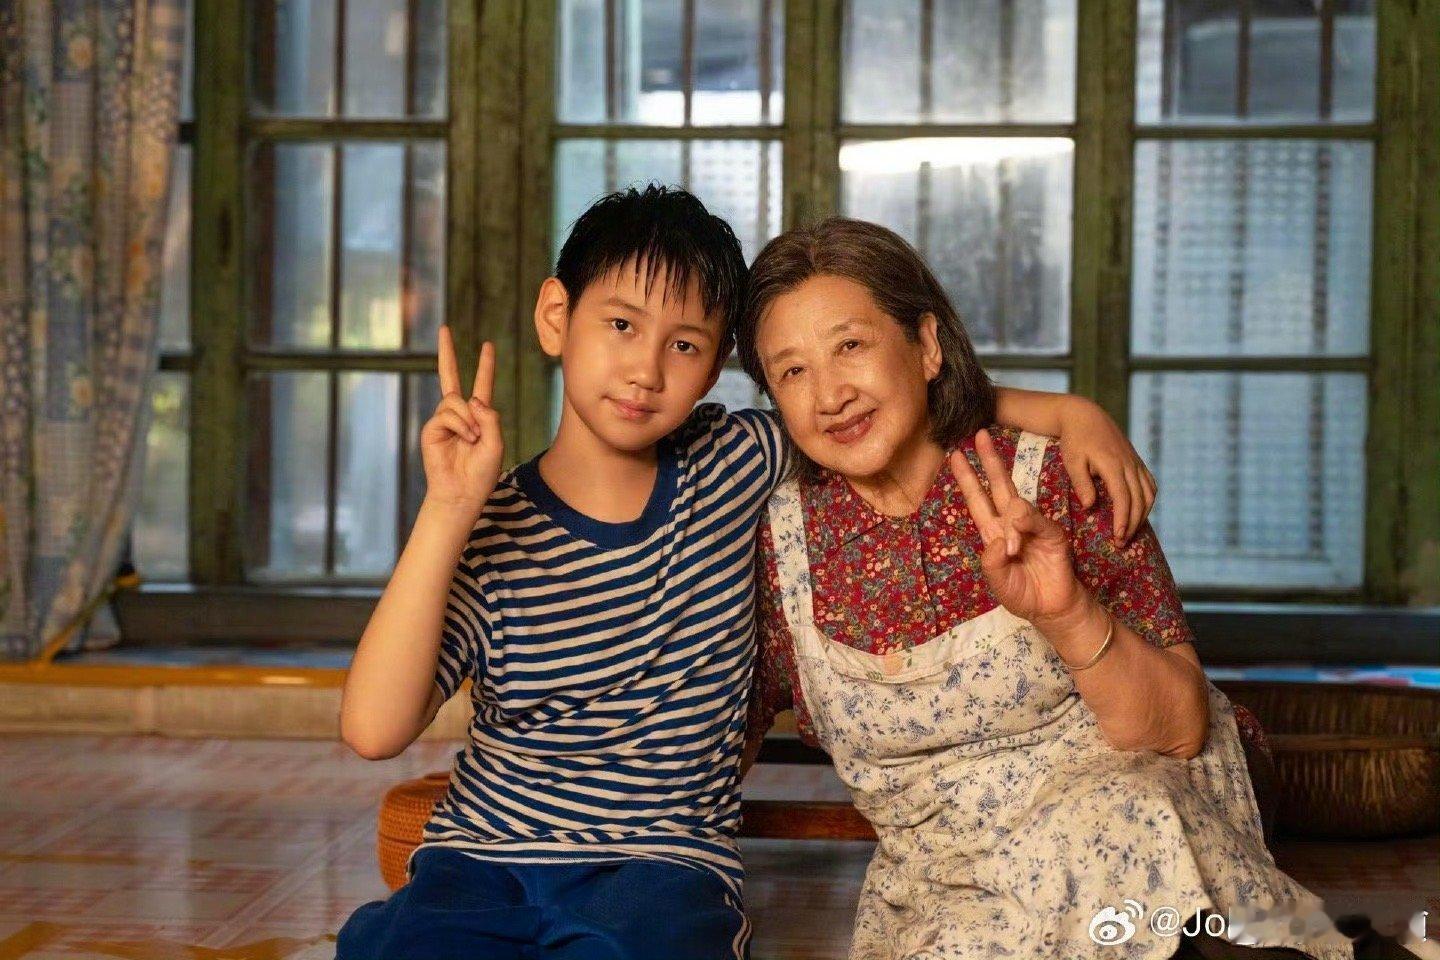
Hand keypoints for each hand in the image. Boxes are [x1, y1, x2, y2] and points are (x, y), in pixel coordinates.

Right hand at [420, 325, 503, 516]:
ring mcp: (444, 420)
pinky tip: (465, 440)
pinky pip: (447, 414)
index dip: (485, 366)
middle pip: (450, 377)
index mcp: (479, 416)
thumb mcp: (496, 443)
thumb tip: (471, 398)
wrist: (462, 493)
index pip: (482, 384)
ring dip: (469, 420)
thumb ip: (490, 417)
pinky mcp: (432, 429)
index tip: (488, 345)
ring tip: (473, 440)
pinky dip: (460, 425)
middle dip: (446, 353)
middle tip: (444, 329)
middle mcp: (459, 414)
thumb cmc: (481, 473)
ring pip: (456, 400)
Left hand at [950, 428, 1087, 625]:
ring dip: (1011, 523)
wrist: (1050, 609)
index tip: (955, 455)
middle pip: (998, 485)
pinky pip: (1036, 520)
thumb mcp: (996, 580)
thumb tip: (1000, 539)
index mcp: (993, 532)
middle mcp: (1010, 523)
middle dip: (989, 460)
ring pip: (1016, 503)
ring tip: (1015, 550)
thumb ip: (992, 561)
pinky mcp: (1051, 533)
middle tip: (981, 434)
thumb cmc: (1021, 593)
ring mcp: (1032, 526)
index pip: (977, 498)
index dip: (967, 478)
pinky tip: (1022, 538)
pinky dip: (1027, 526)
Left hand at [1056, 398, 1156, 543]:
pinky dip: (1148, 500)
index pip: (1123, 498)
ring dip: (1142, 515)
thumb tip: (1090, 506)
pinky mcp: (1137, 460)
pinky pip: (1150, 484)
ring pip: (1149, 493)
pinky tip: (1139, 512)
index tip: (1118, 537)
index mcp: (1113, 465)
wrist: (1085, 416)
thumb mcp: (1072, 462)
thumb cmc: (1074, 440)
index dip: (1123, 520)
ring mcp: (1135, 462)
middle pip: (1139, 500)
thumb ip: (1082, 483)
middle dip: (1132, 524)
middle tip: (1121, 543)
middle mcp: (1129, 464)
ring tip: (1130, 531)